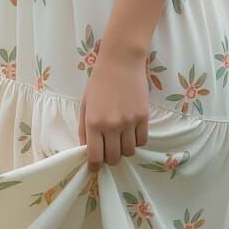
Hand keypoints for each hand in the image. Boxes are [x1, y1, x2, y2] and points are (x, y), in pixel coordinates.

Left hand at [78, 47, 149, 170]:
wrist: (121, 62)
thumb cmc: (99, 82)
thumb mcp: (85, 104)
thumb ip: (84, 129)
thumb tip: (86, 150)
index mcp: (93, 123)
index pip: (95, 157)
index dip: (95, 166)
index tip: (95, 166)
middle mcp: (111, 126)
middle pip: (114, 158)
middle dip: (110, 158)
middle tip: (108, 150)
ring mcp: (129, 122)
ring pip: (129, 152)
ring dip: (124, 149)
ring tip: (120, 139)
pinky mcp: (143, 117)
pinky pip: (142, 140)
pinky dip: (136, 141)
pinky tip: (131, 132)